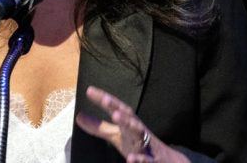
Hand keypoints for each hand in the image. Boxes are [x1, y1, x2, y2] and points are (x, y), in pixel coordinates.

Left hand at [75, 86, 189, 162]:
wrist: (167, 161)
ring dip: (130, 124)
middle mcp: (138, 130)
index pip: (117, 108)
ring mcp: (147, 144)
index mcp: (129, 123)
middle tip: (106, 100)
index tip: (90, 90)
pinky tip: (130, 159)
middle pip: (129, 117)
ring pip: (140, 132)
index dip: (104, 99)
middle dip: (118, 107)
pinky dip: (140, 159)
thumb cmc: (138, 144)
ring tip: (117, 116)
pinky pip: (147, 160)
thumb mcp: (117, 135)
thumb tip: (78, 116)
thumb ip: (99, 127)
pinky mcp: (153, 160)